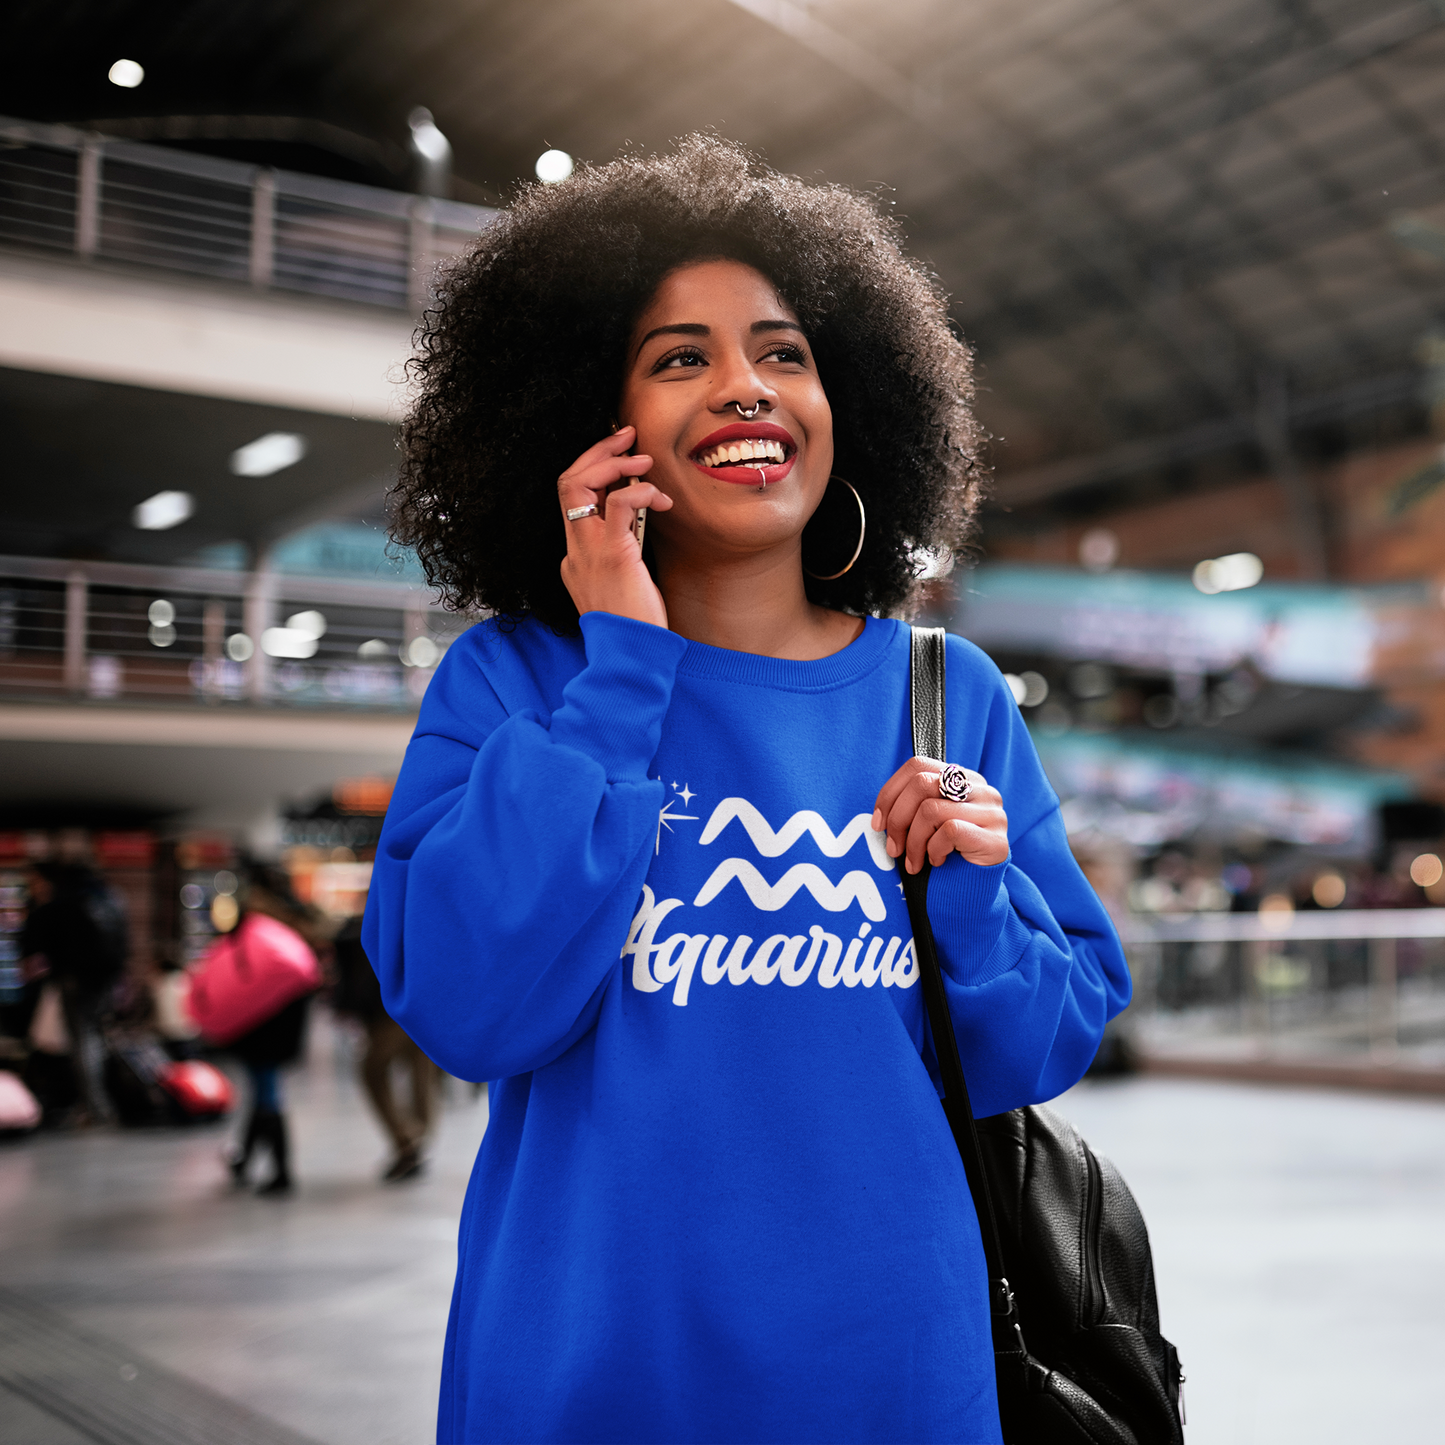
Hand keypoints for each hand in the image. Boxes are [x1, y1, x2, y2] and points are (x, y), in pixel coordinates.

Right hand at [558, 427, 672, 627]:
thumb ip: (621, 556)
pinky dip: (642, 490)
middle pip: (567, 482)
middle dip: (596, 453)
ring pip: (580, 485)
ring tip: (644, 461)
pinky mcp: (615, 555)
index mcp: (574, 557)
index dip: (592, 470)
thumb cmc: (633, 627)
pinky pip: (622, 504)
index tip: (619, 455)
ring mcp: (589, 552)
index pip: (571, 499)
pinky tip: (662, 499)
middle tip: (626, 437)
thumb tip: (638, 531)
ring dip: (614, 463)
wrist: (630, 657)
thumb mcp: (621, 586)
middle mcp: (575, 550)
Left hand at [872, 758, 1008, 873]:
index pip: (918, 766)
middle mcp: (981, 790)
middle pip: (921, 783)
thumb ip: (912, 807)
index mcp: (962, 779)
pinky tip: (937, 862)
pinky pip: (950, 831)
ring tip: (914, 862)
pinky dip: (934, 849)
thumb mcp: (925, 825)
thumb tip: (880, 814)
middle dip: (898, 819)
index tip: (878, 822)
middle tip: (893, 849)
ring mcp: (992, 813)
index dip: (890, 792)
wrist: (973, 892)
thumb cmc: (944, 855)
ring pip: (931, 810)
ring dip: (913, 842)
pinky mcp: (996, 839)